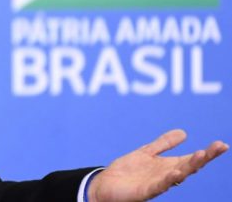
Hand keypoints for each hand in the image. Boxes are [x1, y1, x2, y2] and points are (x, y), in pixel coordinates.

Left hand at [88, 129, 227, 201]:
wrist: (105, 185)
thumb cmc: (127, 172)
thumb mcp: (147, 153)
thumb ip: (163, 144)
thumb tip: (184, 132)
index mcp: (168, 166)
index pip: (191, 158)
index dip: (207, 152)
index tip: (222, 144)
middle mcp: (166, 176)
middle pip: (189, 166)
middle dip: (204, 157)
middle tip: (219, 147)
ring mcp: (157, 184)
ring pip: (177, 175)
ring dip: (189, 166)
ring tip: (201, 156)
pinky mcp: (144, 191)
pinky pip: (159, 186)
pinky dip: (168, 179)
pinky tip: (176, 172)